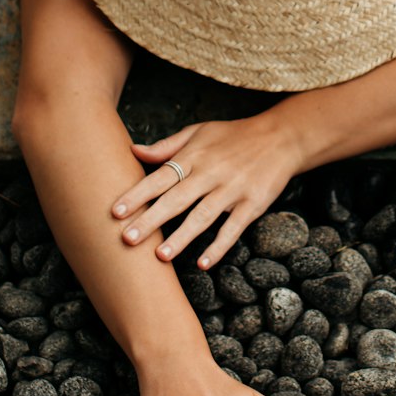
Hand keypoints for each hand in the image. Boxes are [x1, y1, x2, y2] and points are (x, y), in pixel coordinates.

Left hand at [111, 114, 300, 268]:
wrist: (281, 137)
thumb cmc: (234, 136)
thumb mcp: (200, 132)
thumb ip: (167, 146)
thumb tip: (133, 151)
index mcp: (195, 155)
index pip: (160, 177)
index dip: (137, 194)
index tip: (115, 212)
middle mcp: (211, 173)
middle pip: (176, 199)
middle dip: (151, 220)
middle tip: (127, 240)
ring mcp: (233, 189)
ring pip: (203, 216)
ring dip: (181, 237)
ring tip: (160, 257)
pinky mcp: (253, 204)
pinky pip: (233, 228)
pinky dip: (219, 246)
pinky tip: (203, 263)